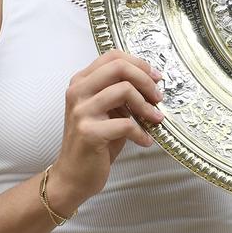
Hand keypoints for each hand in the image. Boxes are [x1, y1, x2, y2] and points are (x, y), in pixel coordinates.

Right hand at [48, 49, 163, 213]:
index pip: (112, 56)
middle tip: (158, 97)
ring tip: (155, 120)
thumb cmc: (95, 142)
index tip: (155, 77)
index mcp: (81, 82)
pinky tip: (145, 141)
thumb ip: (120, 92)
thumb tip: (152, 83)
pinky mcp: (89, 132)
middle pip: (119, 67)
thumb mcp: (106, 110)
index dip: (139, 63)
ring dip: (146, 107)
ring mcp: (81, 111)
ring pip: (124, 91)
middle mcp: (77, 92)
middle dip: (145, 81)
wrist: (73, 175)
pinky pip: (126, 124)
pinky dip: (141, 133)